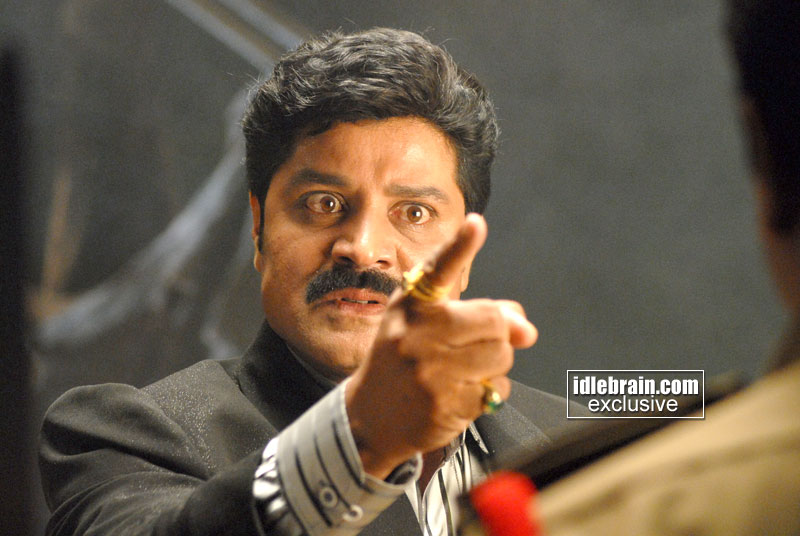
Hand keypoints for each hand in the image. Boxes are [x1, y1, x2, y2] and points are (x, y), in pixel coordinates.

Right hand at [345, 214, 537, 478]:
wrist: (367, 418)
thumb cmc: (402, 361)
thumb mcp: (424, 327)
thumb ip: (477, 315)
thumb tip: (526, 329)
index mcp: (411, 306)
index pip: (438, 270)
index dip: (460, 246)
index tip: (476, 225)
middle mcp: (416, 334)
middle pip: (494, 321)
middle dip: (497, 335)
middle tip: (473, 347)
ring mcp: (429, 372)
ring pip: (501, 356)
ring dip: (494, 364)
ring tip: (462, 371)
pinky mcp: (444, 406)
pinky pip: (497, 389)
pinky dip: (489, 392)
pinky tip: (460, 395)